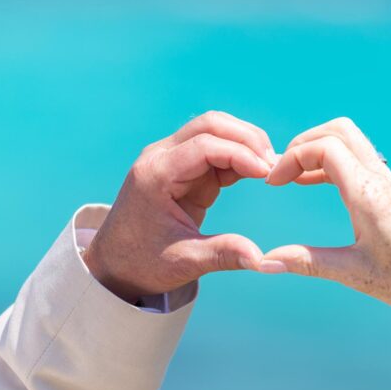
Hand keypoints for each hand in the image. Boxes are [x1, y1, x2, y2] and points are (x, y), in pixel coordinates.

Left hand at [84, 111, 274, 302]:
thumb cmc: (143, 262)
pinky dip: (238, 156)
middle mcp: (160, 157)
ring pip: (214, 130)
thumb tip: (261, 259)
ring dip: (245, 143)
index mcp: (155, 174)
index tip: (268, 173)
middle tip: (275, 164)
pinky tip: (258, 172)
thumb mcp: (184, 262)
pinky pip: (215, 150)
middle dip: (247, 139)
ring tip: (271, 168)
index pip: (204, 146)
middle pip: (210, 124)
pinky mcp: (183, 168)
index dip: (241, 154)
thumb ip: (223, 254)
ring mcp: (171, 159)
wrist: (115, 265)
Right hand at [262, 117, 390, 317]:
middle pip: (338, 130)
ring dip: (318, 150)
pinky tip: (315, 184)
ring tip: (293, 177)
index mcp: (369, 194)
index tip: (274, 183)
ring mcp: (389, 182)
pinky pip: (358, 159)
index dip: (293, 157)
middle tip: (281, 172)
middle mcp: (380, 179)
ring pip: (350, 140)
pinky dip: (331, 162)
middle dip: (303, 144)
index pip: (325, 147)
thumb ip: (306, 262)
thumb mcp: (353, 273)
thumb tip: (266, 262)